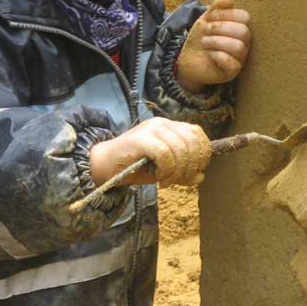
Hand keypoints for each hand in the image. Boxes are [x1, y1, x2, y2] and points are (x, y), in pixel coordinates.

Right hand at [90, 118, 211, 187]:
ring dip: (178, 171)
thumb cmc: (134, 167)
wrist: (104, 166)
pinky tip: (160, 179)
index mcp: (169, 126)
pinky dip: (167, 171)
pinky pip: (165, 155)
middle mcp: (162, 123)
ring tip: (167, 181)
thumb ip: (183, 171)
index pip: (196, 133)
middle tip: (181, 180)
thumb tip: (201, 176)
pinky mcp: (141, 139)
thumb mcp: (164, 170)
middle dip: (191, 165)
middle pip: (192, 142)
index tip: (196, 171)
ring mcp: (151, 129)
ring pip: (180, 149)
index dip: (202, 153)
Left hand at [176, 0, 250, 92]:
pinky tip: (210, 54)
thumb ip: (216, 8)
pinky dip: (219, 56)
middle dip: (221, 28)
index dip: (228, 14)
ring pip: (239, 47)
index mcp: (239, 29)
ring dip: (217, 41)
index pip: (245, 17)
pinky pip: (234, 64)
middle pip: (244, 32)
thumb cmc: (200, 39)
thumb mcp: (206, 20)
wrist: (188, 58)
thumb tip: (229, 0)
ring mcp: (239, 59)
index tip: (211, 17)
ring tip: (204, 42)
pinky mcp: (232, 73)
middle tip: (206, 30)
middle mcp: (243, 43)